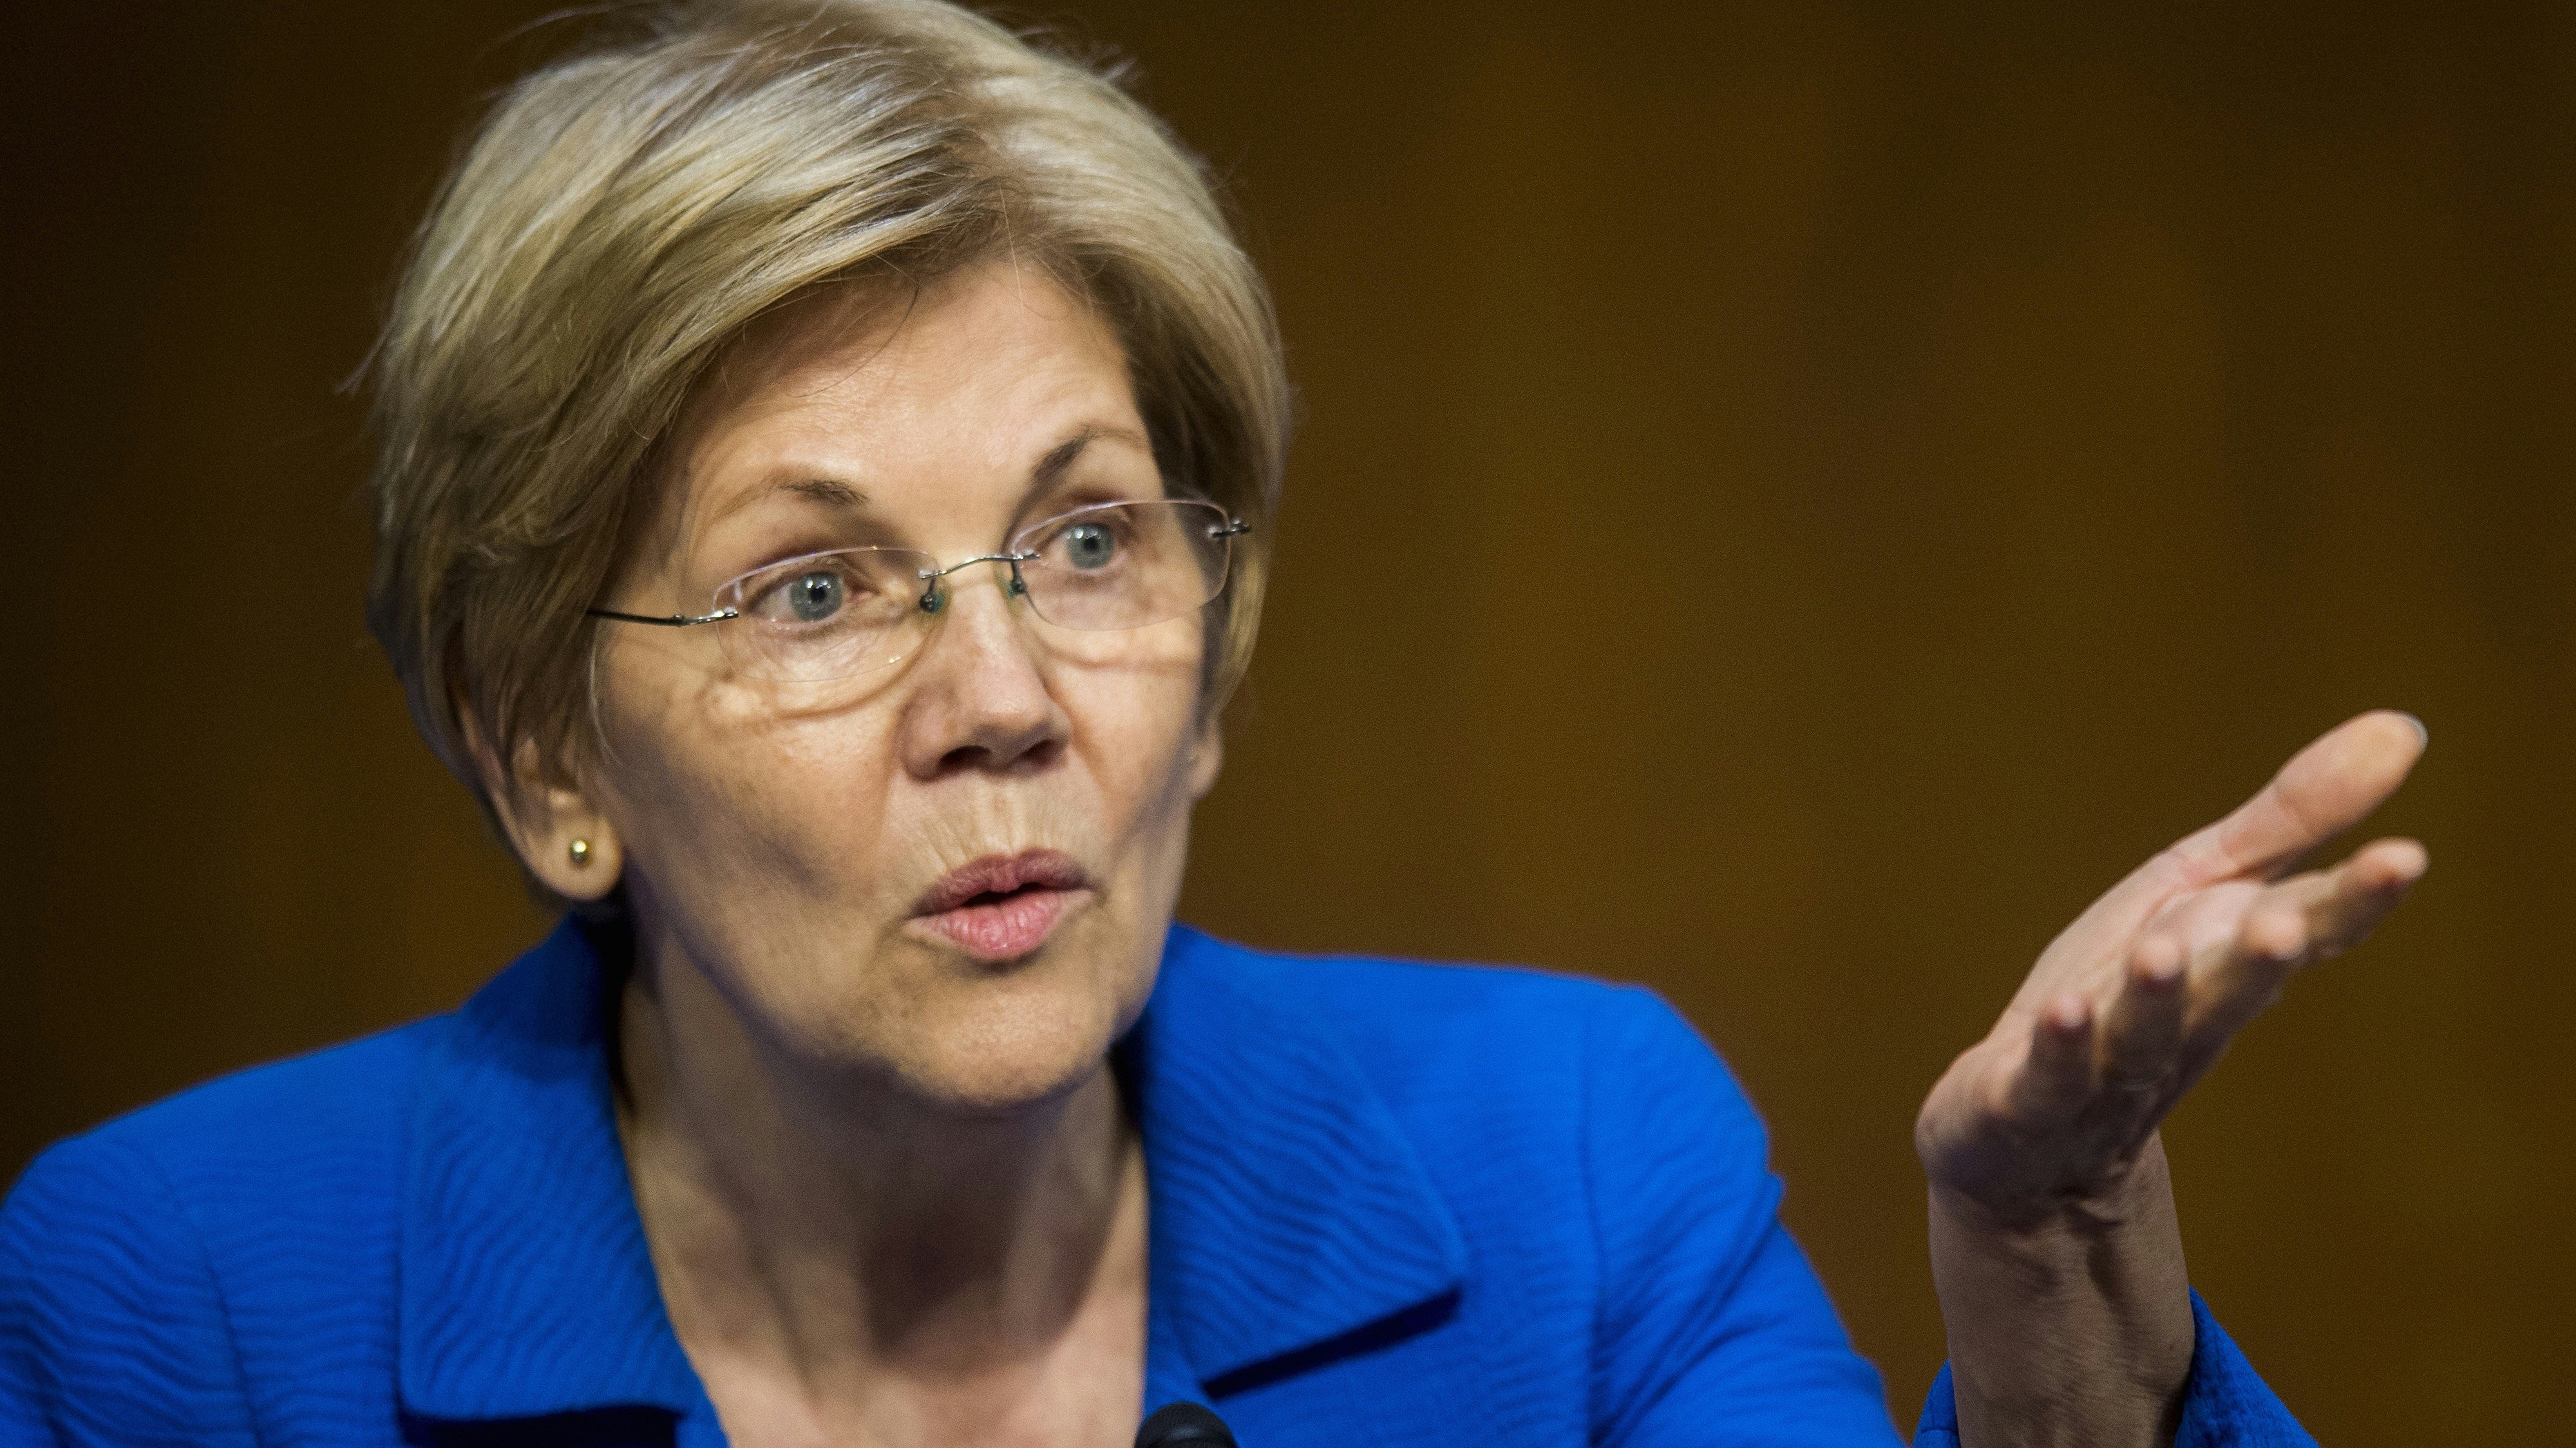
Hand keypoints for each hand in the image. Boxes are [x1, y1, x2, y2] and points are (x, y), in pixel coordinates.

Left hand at [1915, 711, 2427, 1446]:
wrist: (2029, 1140)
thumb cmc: (2123, 993)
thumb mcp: (2200, 891)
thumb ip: (2293, 821)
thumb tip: (2404, 727)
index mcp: (2229, 965)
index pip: (2303, 930)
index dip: (2354, 899)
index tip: (2406, 857)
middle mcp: (2182, 1023)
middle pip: (2229, 991)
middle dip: (2258, 960)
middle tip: (2282, 925)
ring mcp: (2104, 1071)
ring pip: (2137, 1037)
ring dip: (2152, 999)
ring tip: (2160, 951)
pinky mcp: (2024, 1103)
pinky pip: (2043, 1078)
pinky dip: (2055, 1048)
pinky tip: (2060, 1011)